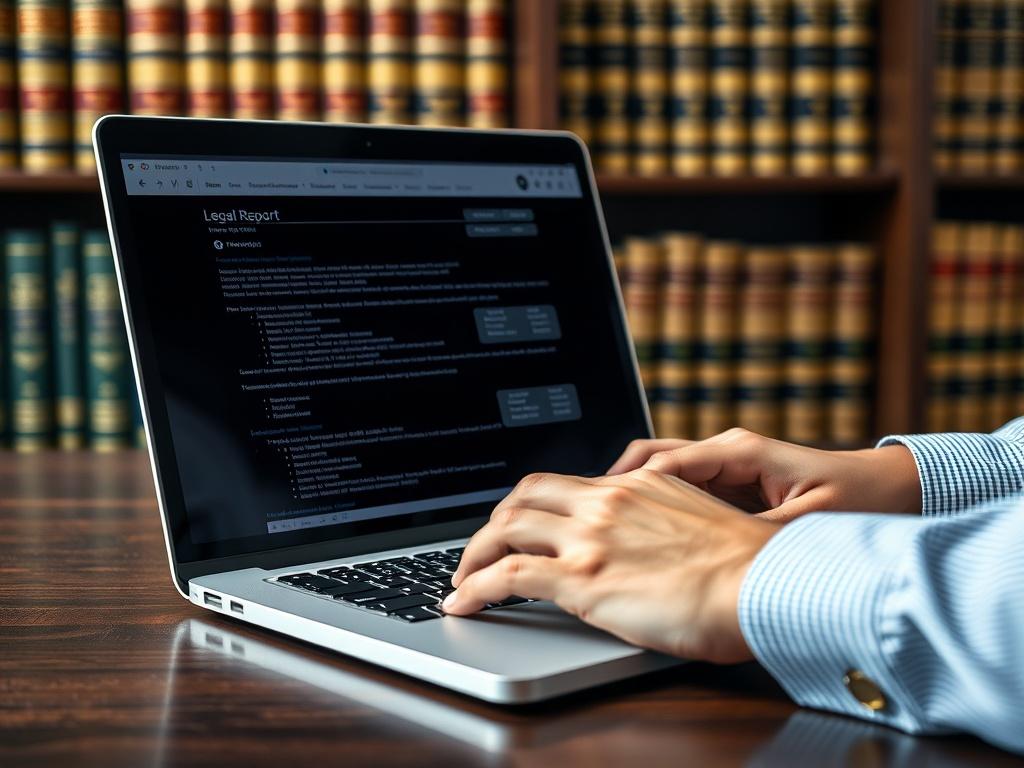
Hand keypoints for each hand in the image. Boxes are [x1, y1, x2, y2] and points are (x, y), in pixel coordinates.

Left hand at [445, 470, 780, 662]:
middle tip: (481, 549)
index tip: (517, 523)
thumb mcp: (700, 524)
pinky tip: (462, 603)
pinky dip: (474, 587)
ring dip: (473, 554)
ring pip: (505, 528)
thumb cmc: (748, 566)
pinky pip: (506, 575)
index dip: (528, 505)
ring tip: (461, 579)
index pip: (562, 483)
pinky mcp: (580, 577)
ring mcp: (589, 536)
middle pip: (523, 497)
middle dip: (493, 523)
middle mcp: (606, 501)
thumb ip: (661, 522)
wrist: (765, 582)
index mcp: (635, 486)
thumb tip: (647, 543)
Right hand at [609, 429, 921, 521]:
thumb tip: (714, 553)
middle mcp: (727, 452)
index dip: (628, 486)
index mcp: (740, 452)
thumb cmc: (856, 499)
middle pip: (652, 458)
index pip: (667, 462)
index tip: (602, 508)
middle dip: (616, 483)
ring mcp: (726, 466)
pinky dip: (653, 504)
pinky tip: (642, 533)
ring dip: (632, 493)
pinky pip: (678, 488)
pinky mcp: (730, 484)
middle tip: (587, 514)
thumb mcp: (806, 523)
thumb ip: (757, 535)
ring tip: (605, 525)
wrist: (888, 491)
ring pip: (660, 471)